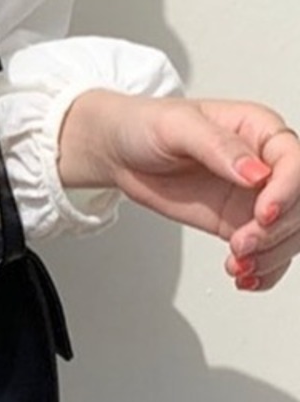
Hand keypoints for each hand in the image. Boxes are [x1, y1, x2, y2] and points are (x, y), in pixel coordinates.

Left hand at [59, 91, 299, 291]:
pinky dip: (263, 269)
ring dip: (271, 256)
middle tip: (242, 244)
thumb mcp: (176, 127)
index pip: (294, 163)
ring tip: (239, 265)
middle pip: (297, 203)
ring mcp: (253, 196)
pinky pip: (268, 250)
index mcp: (258, 129)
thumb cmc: (145, 125)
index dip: (288, 191)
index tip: (262, 213)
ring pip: (289, 232)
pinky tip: (244, 276)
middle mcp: (264, 164)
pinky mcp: (238, 221)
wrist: (119, 150)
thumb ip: (218, 146)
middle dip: (277, 231)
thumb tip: (256, 172)